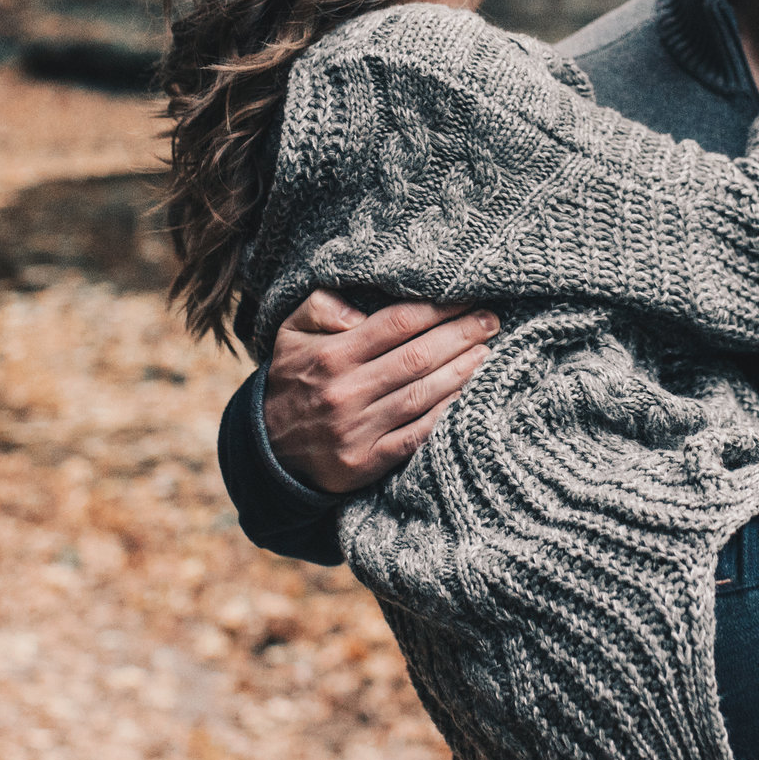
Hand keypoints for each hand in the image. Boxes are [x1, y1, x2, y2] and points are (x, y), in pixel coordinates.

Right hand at [262, 290, 494, 494]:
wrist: (267, 450)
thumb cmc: (290, 380)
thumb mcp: (289, 334)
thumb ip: (320, 307)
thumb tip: (359, 308)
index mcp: (330, 356)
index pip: (396, 323)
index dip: (437, 308)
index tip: (466, 297)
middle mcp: (345, 392)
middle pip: (417, 357)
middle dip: (461, 335)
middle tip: (491, 321)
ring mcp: (357, 430)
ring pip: (422, 395)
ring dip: (461, 372)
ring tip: (486, 352)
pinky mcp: (366, 462)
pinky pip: (416, 435)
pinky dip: (444, 414)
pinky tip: (467, 396)